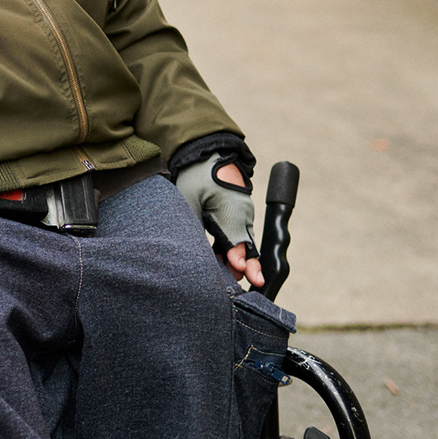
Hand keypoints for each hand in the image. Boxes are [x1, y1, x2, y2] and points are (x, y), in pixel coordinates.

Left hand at [175, 157, 265, 288]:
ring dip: (238, 260)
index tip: (239, 270)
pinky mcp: (237, 217)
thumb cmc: (197, 176)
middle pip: (247, 247)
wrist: (208, 155)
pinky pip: (238, 237)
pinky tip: (225, 263)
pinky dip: (233, 250)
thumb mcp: (188, 200)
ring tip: (234, 278)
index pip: (238, 241)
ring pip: (243, 244)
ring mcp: (243, 216)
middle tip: (249, 284)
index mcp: (232, 211)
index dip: (238, 258)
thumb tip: (189, 250)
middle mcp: (242, 215)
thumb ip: (190, 225)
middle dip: (247, 266)